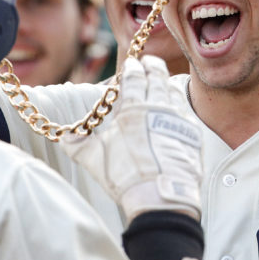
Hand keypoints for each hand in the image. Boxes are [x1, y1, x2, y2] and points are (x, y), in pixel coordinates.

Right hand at [60, 56, 202, 221]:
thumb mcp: (95, 159)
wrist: (161, 197)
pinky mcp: (192, 134)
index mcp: (134, 109)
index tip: (132, 64)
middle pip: (157, 78)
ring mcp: (178, 120)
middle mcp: (158, 108)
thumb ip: (78, 144)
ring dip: (166, 81)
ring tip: (162, 79)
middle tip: (149, 62)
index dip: (133, 68)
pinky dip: (179, 101)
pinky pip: (186, 109)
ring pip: (173, 91)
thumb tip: (66, 136)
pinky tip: (176, 104)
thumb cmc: (126, 177)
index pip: (135, 78)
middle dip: (152, 67)